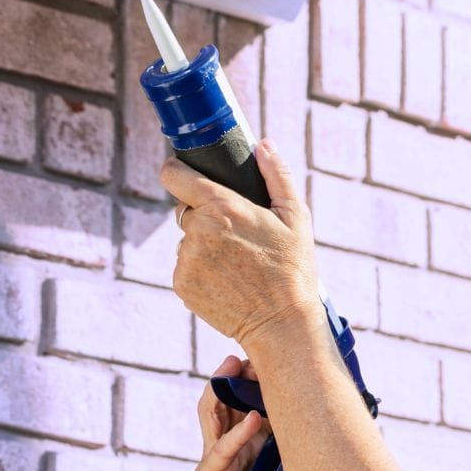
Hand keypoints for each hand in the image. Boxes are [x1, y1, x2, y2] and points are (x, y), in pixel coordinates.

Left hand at [166, 140, 320, 345]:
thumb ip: (277, 175)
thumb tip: (263, 144)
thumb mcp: (296, 218)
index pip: (174, 175)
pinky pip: (185, 266)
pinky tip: (228, 281)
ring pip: (187, 241)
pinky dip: (201, 270)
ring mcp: (186, 259)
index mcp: (222, 207)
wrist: (282, 325)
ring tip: (237, 264)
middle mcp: (197, 230)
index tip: (184, 174)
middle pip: (186, 210)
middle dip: (205, 216)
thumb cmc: (294, 269)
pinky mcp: (181, 284)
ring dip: (204, 245)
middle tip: (237, 234)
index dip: (177, 171)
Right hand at [196, 354, 307, 470]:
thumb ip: (317, 451)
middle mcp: (234, 446)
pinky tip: (253, 420)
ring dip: (224, 389)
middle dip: (239, 372)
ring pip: (212, 414)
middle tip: (255, 348)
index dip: (262, 376)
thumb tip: (357, 414)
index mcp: (256, 443)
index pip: (253, 398)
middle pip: (229, 397)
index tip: (280, 351)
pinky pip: (219, 452)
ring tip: (237, 366)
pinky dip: (236, 435)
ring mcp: (217, 462)